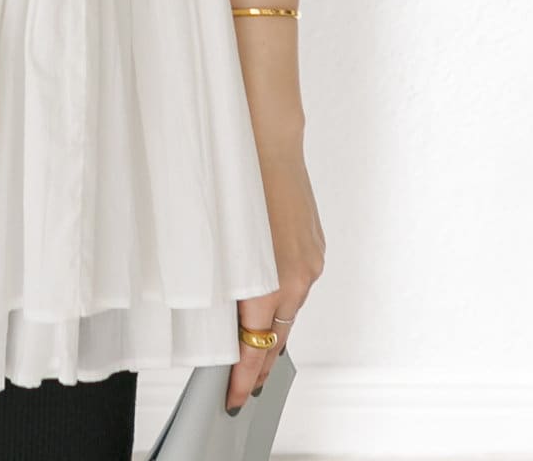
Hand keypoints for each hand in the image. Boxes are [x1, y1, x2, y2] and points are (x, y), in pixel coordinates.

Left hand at [226, 144, 324, 413]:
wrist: (268, 136)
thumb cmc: (234, 178)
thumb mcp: (218, 239)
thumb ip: (221, 283)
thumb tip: (217, 314)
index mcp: (271, 281)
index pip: (255, 346)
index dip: (245, 376)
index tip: (235, 396)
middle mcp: (297, 277)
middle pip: (276, 337)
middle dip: (259, 364)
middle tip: (243, 387)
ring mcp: (310, 261)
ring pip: (289, 312)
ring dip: (270, 332)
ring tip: (251, 352)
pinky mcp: (315, 245)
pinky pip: (297, 285)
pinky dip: (282, 300)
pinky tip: (267, 304)